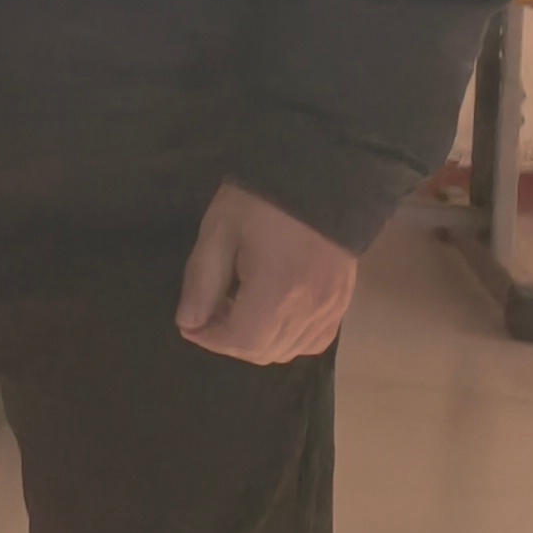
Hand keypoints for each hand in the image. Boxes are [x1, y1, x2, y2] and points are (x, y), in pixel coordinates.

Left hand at [174, 180, 360, 364]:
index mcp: (278, 289)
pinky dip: (286, 339)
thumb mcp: (218, 232)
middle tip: (210, 312)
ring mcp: (332, 309)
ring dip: (257, 342)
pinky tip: (269, 315)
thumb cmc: (261, 202)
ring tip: (237, 309)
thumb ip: (202, 281)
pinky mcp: (343, 304)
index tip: (191, 323)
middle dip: (229, 341)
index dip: (211, 339)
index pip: (242, 341)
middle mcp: (311, 309)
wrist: (320, 180)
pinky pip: (313, 341)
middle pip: (265, 352)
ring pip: (289, 351)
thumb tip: (189, 323)